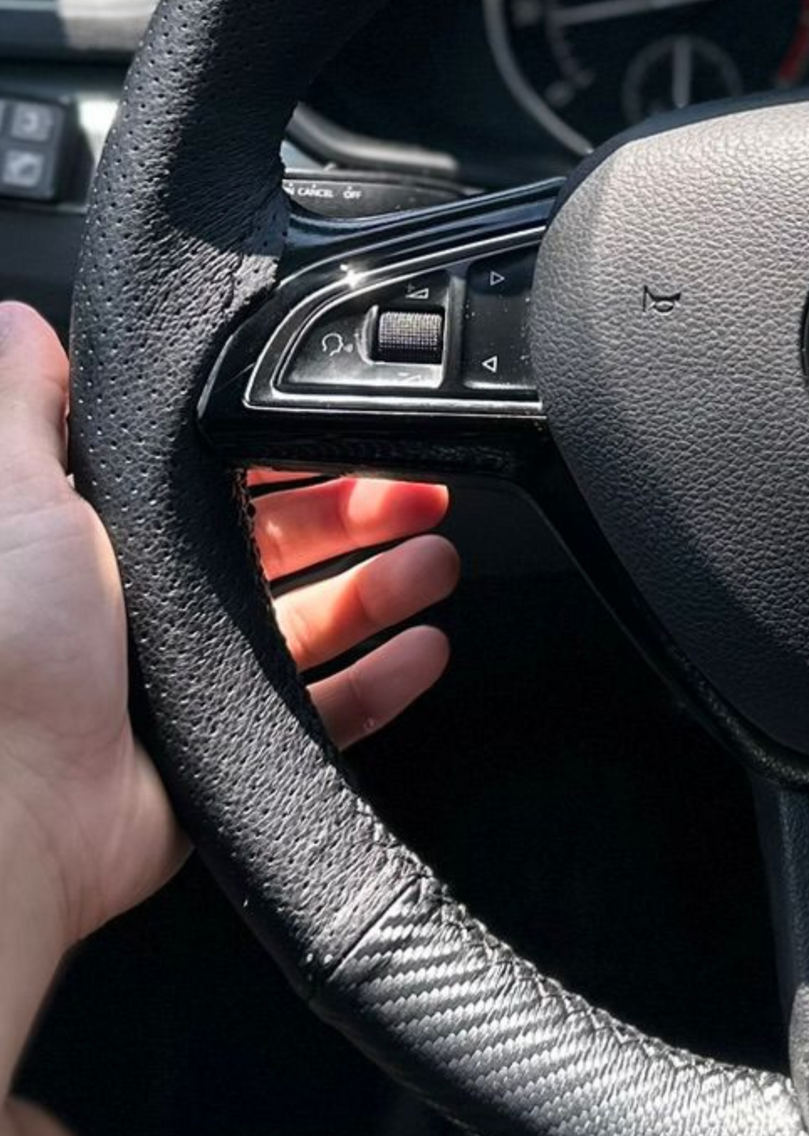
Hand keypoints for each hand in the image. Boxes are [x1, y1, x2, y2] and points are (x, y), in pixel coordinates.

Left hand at [0, 301, 457, 971]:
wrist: (5, 811)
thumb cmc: (2, 653)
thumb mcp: (12, 501)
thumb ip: (23, 409)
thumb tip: (21, 324)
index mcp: (112, 540)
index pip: (224, 479)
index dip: (296, 450)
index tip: (358, 428)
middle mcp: (156, 605)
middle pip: (285, 544)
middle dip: (363, 511)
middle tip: (427, 493)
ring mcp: (196, 680)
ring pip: (316, 619)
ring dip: (386, 587)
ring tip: (439, 563)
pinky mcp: (227, 749)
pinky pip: (328, 710)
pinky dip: (384, 680)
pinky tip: (424, 649)